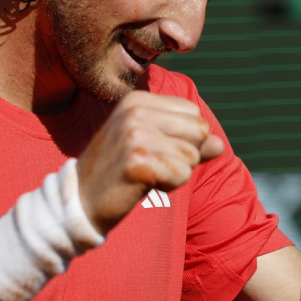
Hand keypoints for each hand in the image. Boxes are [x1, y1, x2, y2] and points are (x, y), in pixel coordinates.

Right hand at [77, 91, 224, 232]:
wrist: (81, 200)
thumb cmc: (120, 172)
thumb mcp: (153, 148)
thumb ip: (188, 143)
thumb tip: (219, 145)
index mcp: (138, 100)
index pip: (194, 115)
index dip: (184, 141)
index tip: (153, 151)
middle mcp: (135, 111)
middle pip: (199, 132)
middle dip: (185, 156)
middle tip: (152, 165)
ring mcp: (134, 134)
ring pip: (192, 156)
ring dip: (176, 174)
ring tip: (145, 174)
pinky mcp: (136, 161)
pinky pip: (182, 175)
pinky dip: (169, 186)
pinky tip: (143, 185)